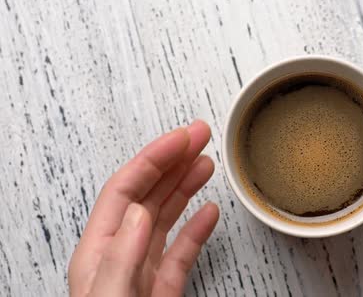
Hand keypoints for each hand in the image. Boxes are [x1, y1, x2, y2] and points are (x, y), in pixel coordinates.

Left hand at [68, 120, 218, 296]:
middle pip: (148, 193)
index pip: (126, 188)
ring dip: (186, 185)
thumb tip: (139, 211)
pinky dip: (198, 227)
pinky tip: (209, 211)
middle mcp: (122, 253)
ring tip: (205, 162)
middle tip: (198, 136)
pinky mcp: (165, 287)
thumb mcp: (109, 296)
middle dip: (174, 160)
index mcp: (99, 250)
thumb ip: (122, 254)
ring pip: (166, 215)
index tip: (180, 138)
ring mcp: (144, 269)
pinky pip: (183, 249)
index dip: (154, 158)